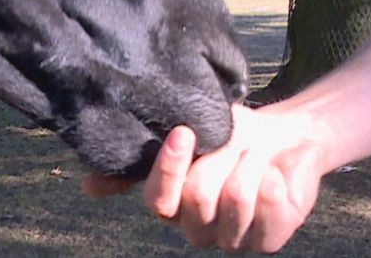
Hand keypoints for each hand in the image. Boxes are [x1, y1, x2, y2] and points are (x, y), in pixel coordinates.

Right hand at [82, 104, 327, 253]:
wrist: (284, 137)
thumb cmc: (228, 137)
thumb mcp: (186, 138)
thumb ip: (142, 161)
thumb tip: (86, 185)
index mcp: (172, 208)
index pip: (158, 201)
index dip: (170, 168)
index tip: (185, 131)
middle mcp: (198, 230)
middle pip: (199, 195)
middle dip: (220, 156)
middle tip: (234, 139)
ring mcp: (234, 239)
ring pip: (234, 199)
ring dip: (249, 162)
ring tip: (256, 151)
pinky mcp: (269, 240)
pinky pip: (268, 208)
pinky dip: (273, 177)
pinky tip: (276, 168)